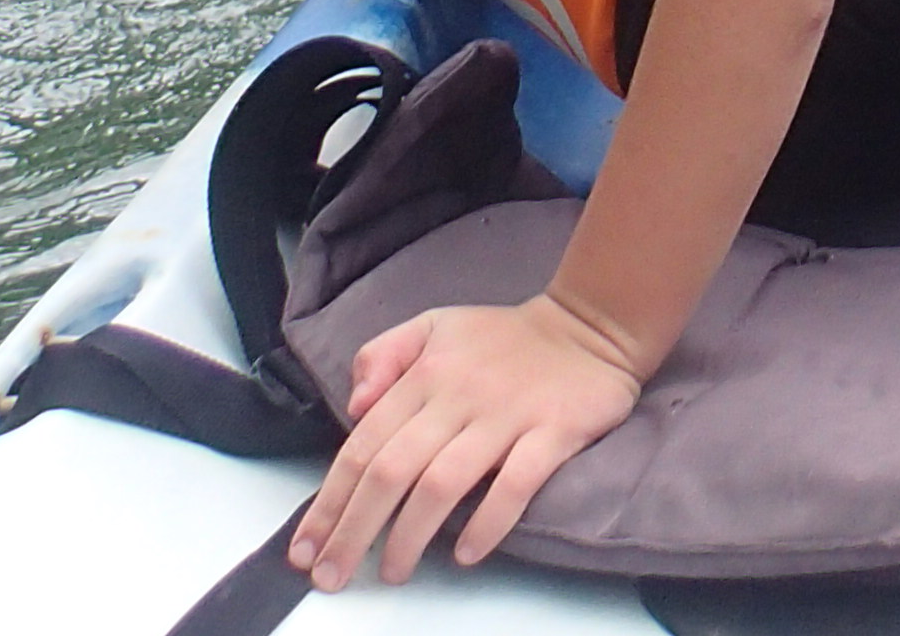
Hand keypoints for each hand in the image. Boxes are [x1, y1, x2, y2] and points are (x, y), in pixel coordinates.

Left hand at [291, 291, 641, 588]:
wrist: (592, 323)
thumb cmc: (504, 338)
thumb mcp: (434, 325)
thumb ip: (383, 355)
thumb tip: (354, 406)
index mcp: (425, 373)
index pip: (364, 445)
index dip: (330, 501)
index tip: (307, 549)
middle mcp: (460, 395)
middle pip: (393, 470)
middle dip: (355, 530)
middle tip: (332, 576)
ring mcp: (507, 415)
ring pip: (444, 483)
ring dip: (410, 536)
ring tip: (393, 572)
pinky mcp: (554, 430)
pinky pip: (516, 483)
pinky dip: (487, 522)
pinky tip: (466, 553)